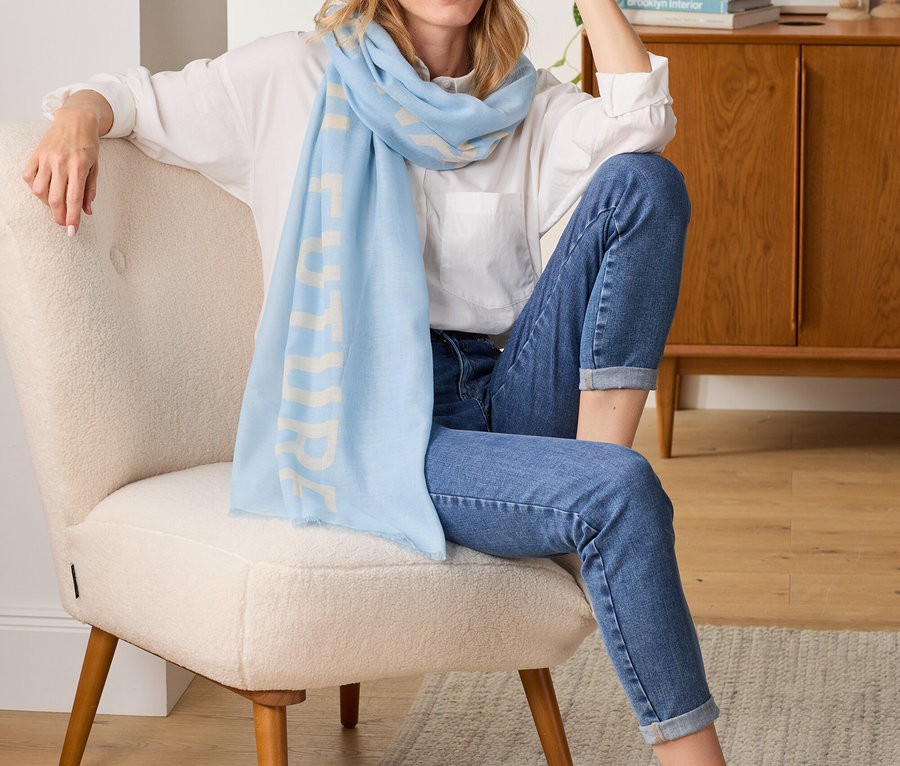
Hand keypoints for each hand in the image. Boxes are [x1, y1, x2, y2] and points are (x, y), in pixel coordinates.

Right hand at [21, 94, 109, 235]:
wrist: (75, 120)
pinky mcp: (35, 154)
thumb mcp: (95, 168)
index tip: (71, 231)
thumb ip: (90, 190)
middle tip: (63, 223)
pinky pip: (28, 176)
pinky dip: (34, 187)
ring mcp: (46, 158)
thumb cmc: (88, 146)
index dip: (72, 218)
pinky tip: (44, 188)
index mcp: (79, 168)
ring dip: (47, 203)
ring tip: (56, 202)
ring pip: (39, 190)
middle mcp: (61, 163)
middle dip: (59, 216)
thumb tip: (87, 212)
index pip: (74, 199)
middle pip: (55, 199)